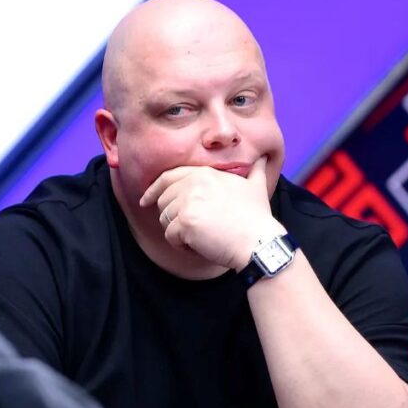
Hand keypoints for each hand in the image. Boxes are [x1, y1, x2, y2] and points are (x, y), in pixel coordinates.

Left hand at [139, 156, 284, 268]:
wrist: (259, 242)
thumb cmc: (257, 218)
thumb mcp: (256, 187)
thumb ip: (255, 171)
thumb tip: (262, 160)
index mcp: (204, 173)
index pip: (168, 177)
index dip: (153, 190)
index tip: (145, 200)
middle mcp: (193, 183)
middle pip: (163, 201)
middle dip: (172, 218)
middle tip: (191, 229)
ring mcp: (188, 202)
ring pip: (165, 220)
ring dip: (178, 233)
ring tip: (199, 237)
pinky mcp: (186, 222)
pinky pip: (170, 237)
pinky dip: (182, 246)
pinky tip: (200, 246)